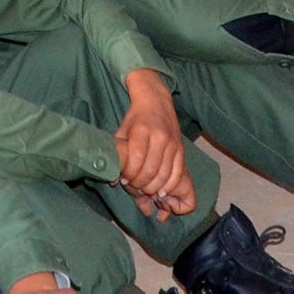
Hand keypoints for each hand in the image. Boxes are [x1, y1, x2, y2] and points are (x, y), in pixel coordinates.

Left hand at [114, 70, 191, 216]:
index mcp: (142, 130)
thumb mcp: (121, 131)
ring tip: (145, 189)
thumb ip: (117, 155)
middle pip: (151, 170)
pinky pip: (178, 173)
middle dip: (140, 184)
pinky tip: (161, 191)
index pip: (137, 159)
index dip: (129, 174)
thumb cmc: (135, 119)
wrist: (156, 101)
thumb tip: (113, 180)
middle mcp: (160, 137)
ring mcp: (173, 144)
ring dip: (154, 188)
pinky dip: (169, 185)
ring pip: (165, 174)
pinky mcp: (181, 149)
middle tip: (134, 186)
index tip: (124, 179)